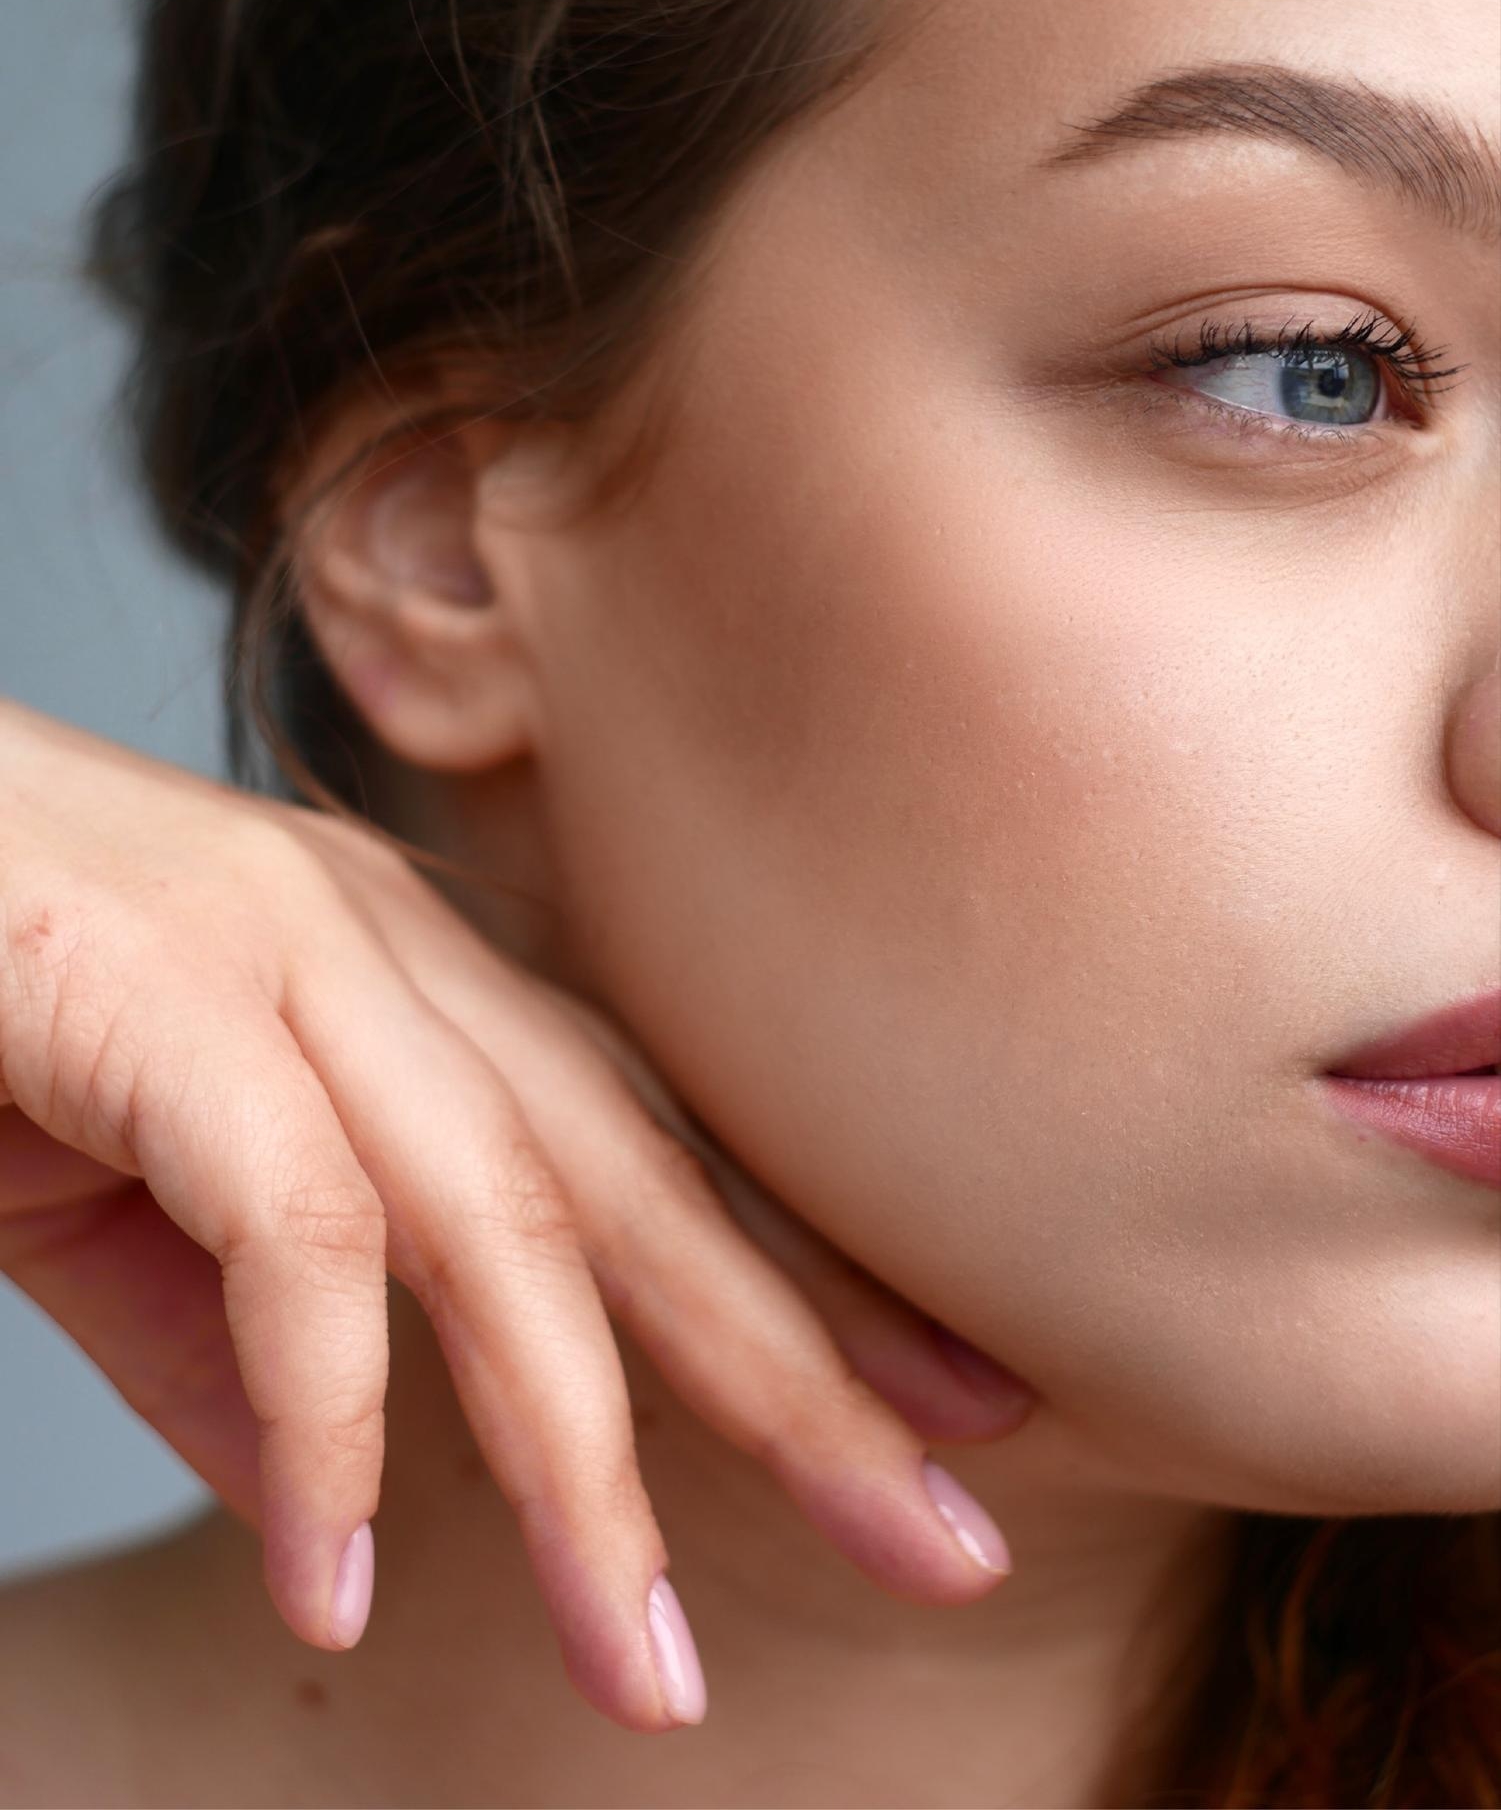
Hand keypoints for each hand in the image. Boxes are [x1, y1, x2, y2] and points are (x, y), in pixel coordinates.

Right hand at [0, 697, 1032, 1731]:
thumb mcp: (134, 1206)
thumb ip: (243, 1347)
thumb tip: (339, 1513)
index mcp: (418, 980)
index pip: (655, 1147)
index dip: (808, 1287)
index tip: (946, 1415)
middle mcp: (393, 949)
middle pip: (640, 1185)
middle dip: (800, 1375)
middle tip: (944, 1543)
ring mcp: (295, 952)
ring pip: (504, 1221)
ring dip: (583, 1461)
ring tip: (649, 1664)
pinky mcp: (176, 991)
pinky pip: (302, 1230)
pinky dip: (332, 1417)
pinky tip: (338, 1577)